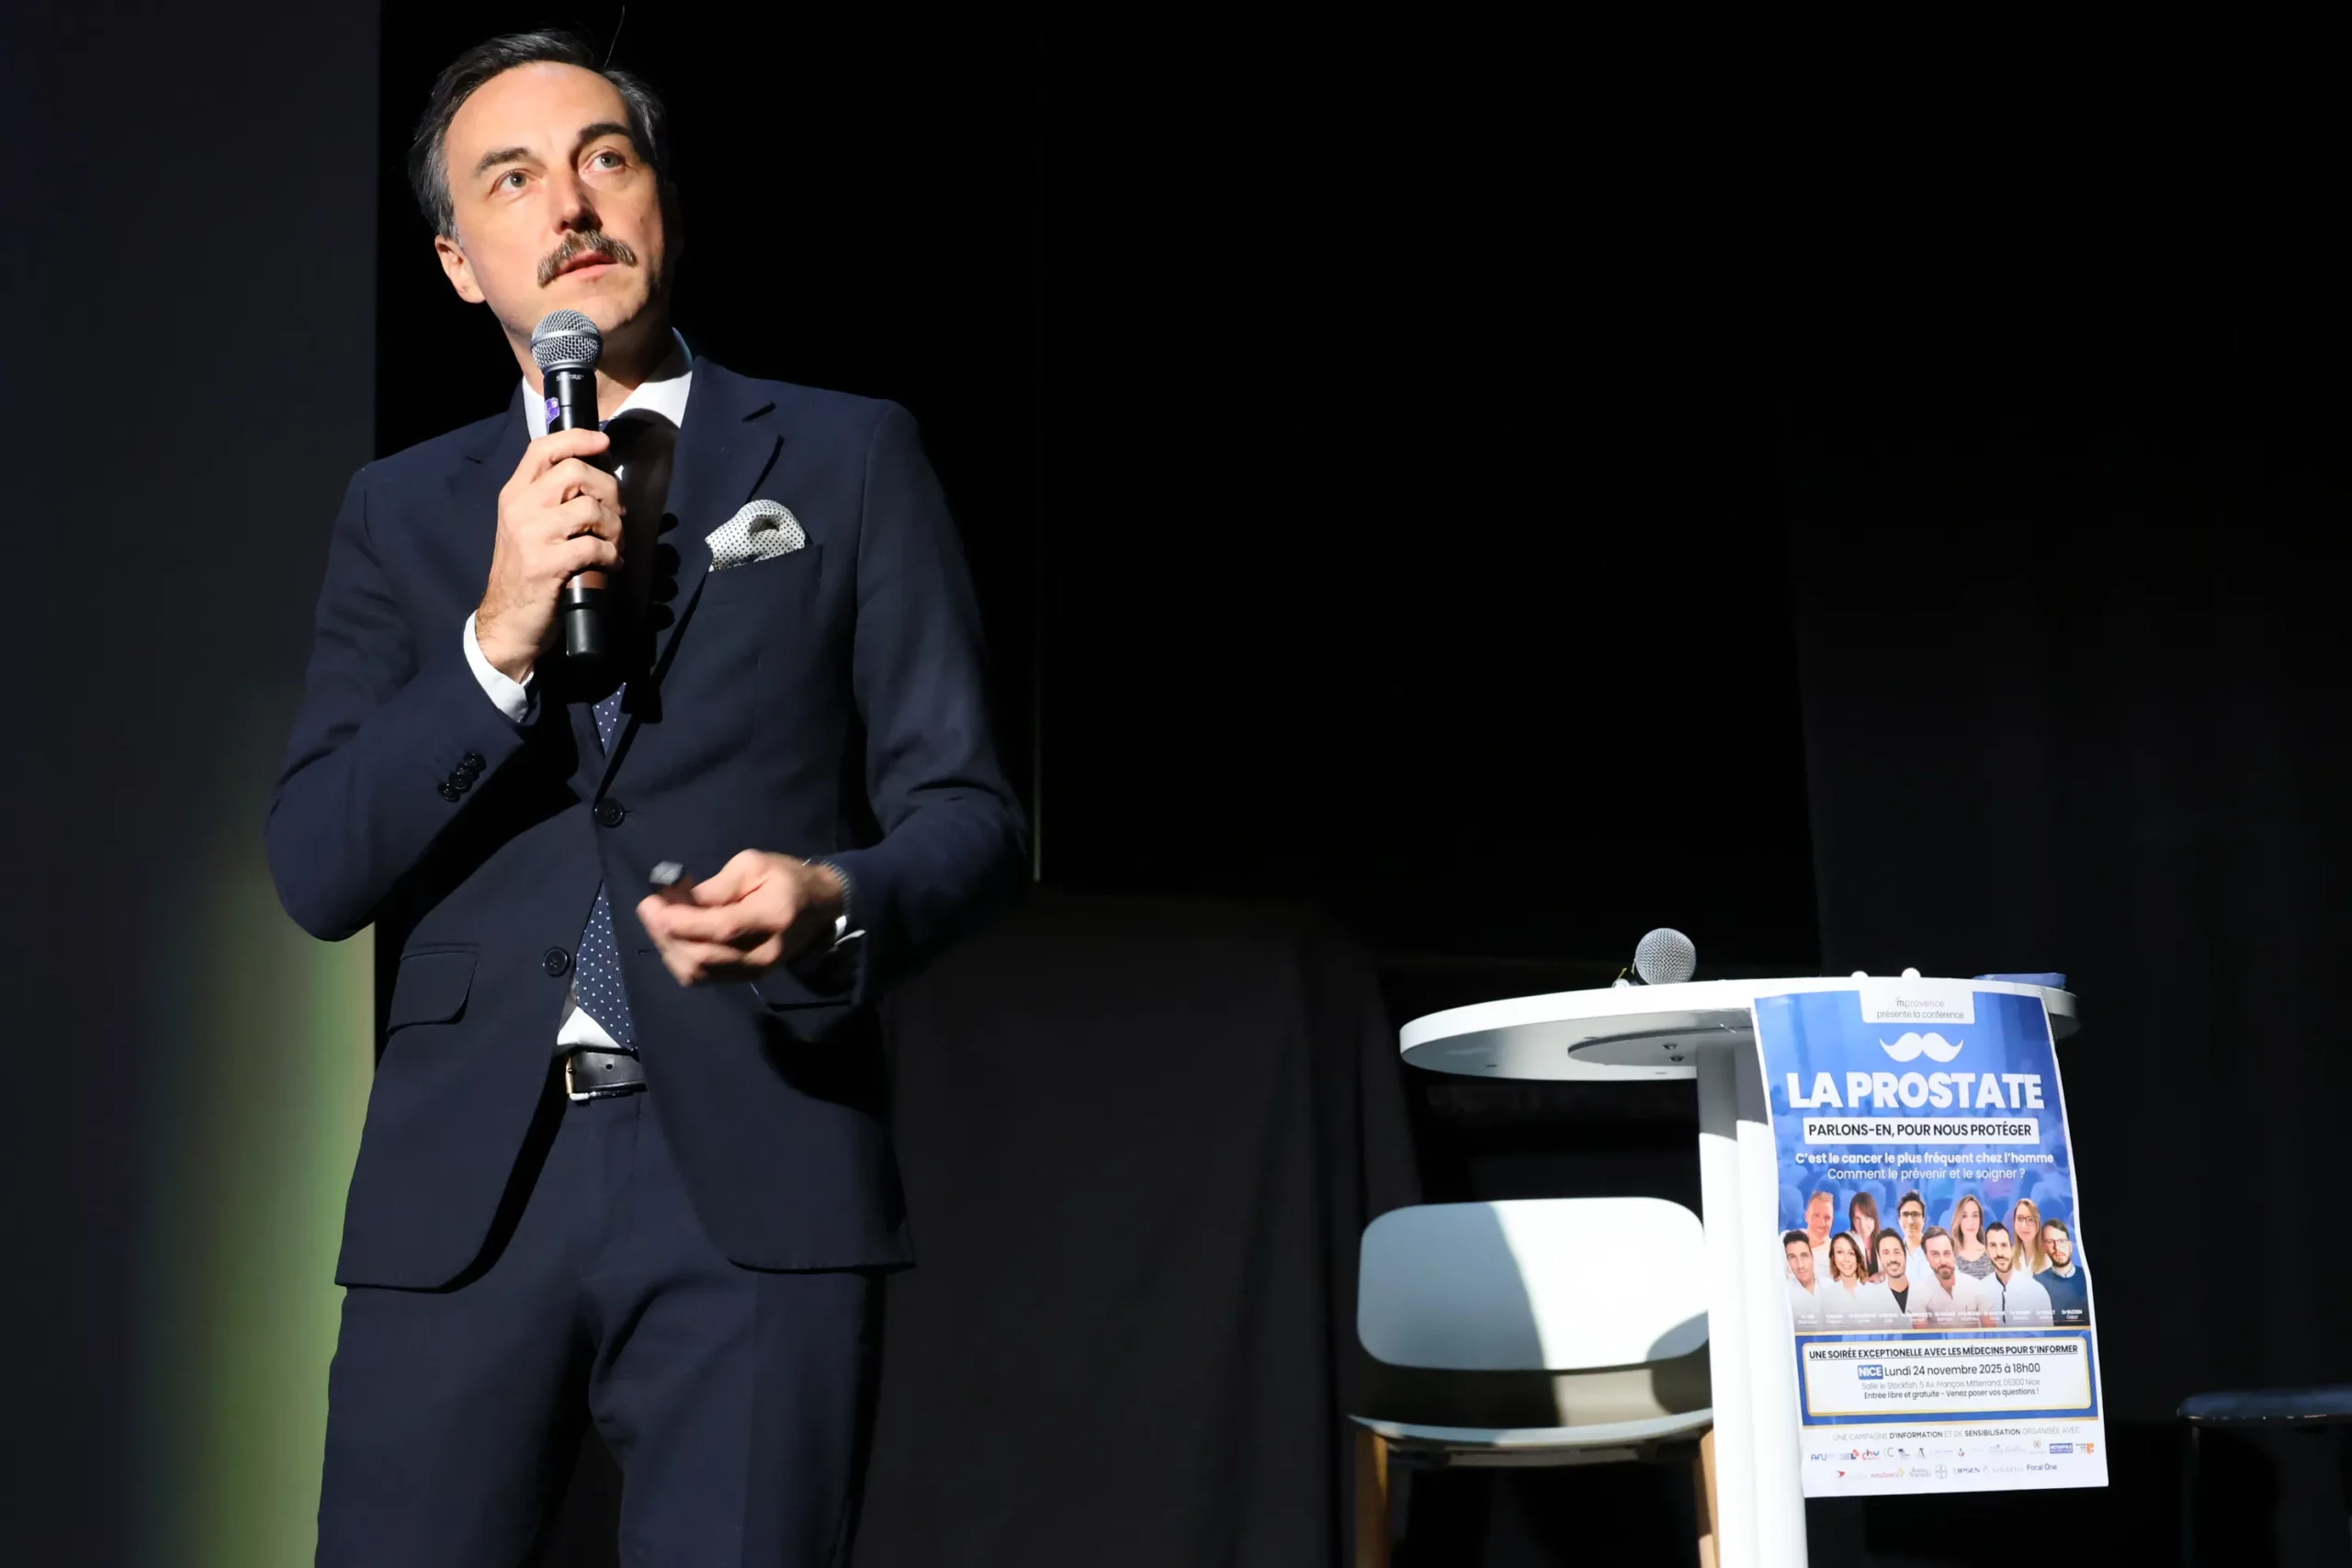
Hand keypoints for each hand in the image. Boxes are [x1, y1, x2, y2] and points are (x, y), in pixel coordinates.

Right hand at [474, 426, 622, 680]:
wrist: (507, 622)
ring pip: (591, 509)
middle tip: (616, 514)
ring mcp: (531, 536)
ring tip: (613, 544)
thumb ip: (550, 500)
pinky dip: (611, 556)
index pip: (543, 449)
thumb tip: (596, 478)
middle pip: (575, 472)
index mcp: (514, 495)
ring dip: (614, 527)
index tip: (604, 443)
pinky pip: (595, 546)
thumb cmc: (525, 573)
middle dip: (609, 491)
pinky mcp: (546, 564)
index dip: (578, 439)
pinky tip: (610, 565)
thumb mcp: (527, 528)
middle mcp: (519, 509)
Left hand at [635, 851, 846, 986]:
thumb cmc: (786, 879)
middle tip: (649, 908)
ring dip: (669, 948)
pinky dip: (679, 958)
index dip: (681, 921)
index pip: (721, 928)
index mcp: (772, 917)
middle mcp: (764, 953)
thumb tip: (678, 902)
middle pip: (703, 957)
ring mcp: (755, 972)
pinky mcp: (745, 978)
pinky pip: (702, 977)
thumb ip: (716, 887)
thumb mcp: (753, 865)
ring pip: (697, 973)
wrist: (819, 907)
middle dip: (666, 934)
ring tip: (660, 920)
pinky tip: (675, 936)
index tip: (652, 903)